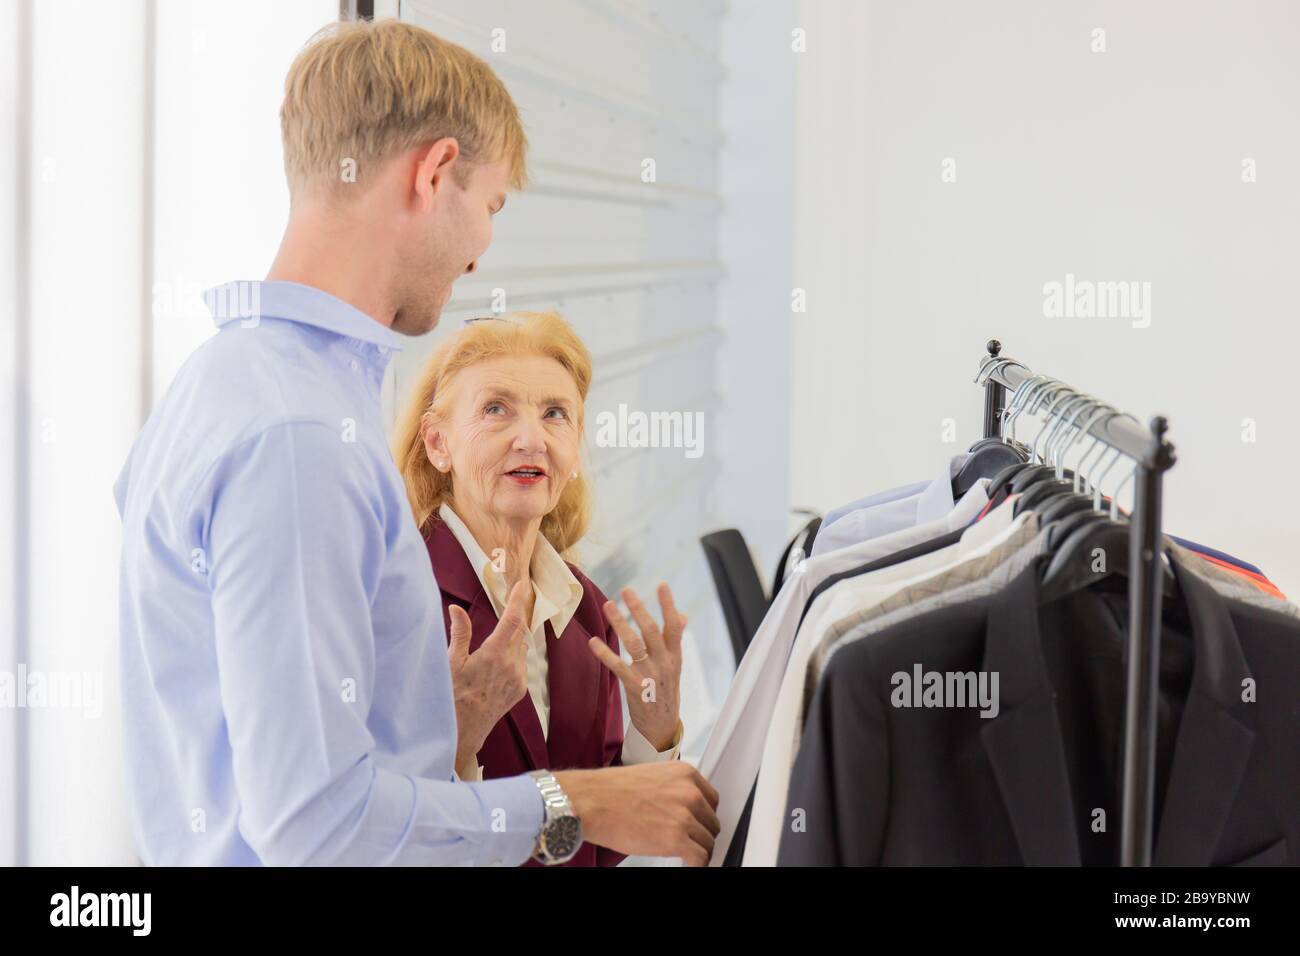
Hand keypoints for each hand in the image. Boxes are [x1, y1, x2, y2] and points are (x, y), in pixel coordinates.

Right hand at [447, 580, 530, 776]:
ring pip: (522, 647)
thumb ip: (459, 634)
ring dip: (514, 637)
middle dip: (516, 616)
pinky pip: (521, 664)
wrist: (464, 731)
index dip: (518, 600)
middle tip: (511, 603)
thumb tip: (455, 608)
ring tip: (499, 636)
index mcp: (493, 654)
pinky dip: (513, 655)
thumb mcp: (451, 663)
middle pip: (520, 630)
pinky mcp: (520, 689)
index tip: (522, 585)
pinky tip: (499, 660)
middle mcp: (511, 665)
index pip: (511, 620)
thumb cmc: (452, 696)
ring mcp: (518, 678)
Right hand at [554, 762, 719, 865]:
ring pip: (708, 841)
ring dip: (698, 850)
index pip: (712, 799)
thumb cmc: (610, 790)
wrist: (592, 801)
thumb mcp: (651, 775)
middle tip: (689, 840)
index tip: (698, 823)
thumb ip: (672, 787)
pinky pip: (700, 858)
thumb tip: (680, 805)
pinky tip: (685, 864)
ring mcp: (684, 816)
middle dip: (701, 833)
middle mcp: (689, 793)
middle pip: (711, 821)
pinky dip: (695, 864)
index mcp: (684, 774)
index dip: (704, 815)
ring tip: (686, 855)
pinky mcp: (676, 840)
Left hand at [588, 583, 683, 750]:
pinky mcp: (634, 686)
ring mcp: (649, 675)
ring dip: (620, 624)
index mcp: (675, 655)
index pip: (673, 626)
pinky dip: (604, 653)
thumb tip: (681, 615)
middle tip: (626, 590)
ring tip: (609, 605)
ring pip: (633, 644)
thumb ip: (676, 639)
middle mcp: (664, 663)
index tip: (661, 585)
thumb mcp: (675, 665)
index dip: (668, 605)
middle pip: (651, 631)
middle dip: (638, 609)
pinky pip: (617, 666)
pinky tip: (593, 641)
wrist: (662, 725)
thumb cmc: (666, 689)